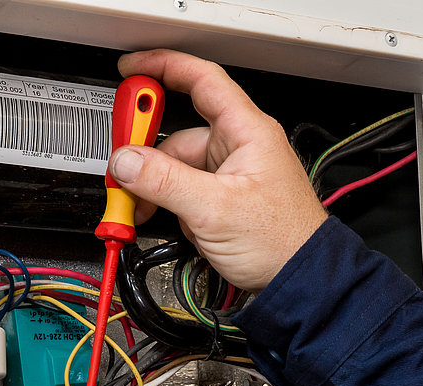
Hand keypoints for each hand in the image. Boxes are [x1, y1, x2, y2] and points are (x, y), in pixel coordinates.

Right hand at [109, 49, 327, 291]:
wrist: (299, 281)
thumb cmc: (281, 242)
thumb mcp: (215, 209)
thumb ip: (164, 182)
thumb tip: (125, 161)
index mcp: (247, 132)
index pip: (202, 80)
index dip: (164, 66)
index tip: (131, 69)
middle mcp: (238, 147)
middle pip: (178, 134)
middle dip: (147, 154)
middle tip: (123, 167)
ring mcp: (229, 175)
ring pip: (175, 167)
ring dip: (153, 187)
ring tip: (140, 208)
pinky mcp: (222, 199)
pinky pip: (183, 190)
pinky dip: (166, 202)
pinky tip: (162, 218)